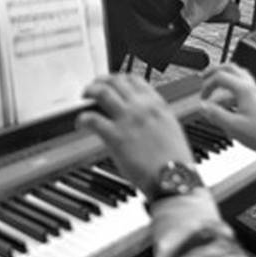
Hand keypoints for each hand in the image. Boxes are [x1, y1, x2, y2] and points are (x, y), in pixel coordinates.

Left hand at [77, 74, 192, 193]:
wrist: (174, 178)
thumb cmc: (175, 160)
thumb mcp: (171, 128)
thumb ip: (156, 117)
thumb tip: (145, 115)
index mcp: (157, 105)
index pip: (134, 79)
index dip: (119, 78)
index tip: (112, 82)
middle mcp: (141, 107)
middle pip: (115, 81)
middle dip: (101, 82)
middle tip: (94, 87)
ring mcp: (127, 119)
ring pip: (102, 92)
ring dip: (90, 91)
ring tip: (84, 98)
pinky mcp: (115, 136)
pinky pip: (92, 118)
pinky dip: (82, 118)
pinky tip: (80, 123)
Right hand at [199, 64, 255, 158]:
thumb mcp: (233, 126)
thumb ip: (215, 114)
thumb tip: (202, 106)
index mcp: (244, 90)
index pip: (220, 77)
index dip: (207, 85)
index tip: (202, 97)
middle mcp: (251, 88)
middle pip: (231, 68)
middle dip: (215, 71)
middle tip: (204, 76)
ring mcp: (255, 93)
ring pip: (238, 75)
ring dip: (225, 77)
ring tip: (215, 84)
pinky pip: (243, 86)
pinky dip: (231, 88)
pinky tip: (227, 99)